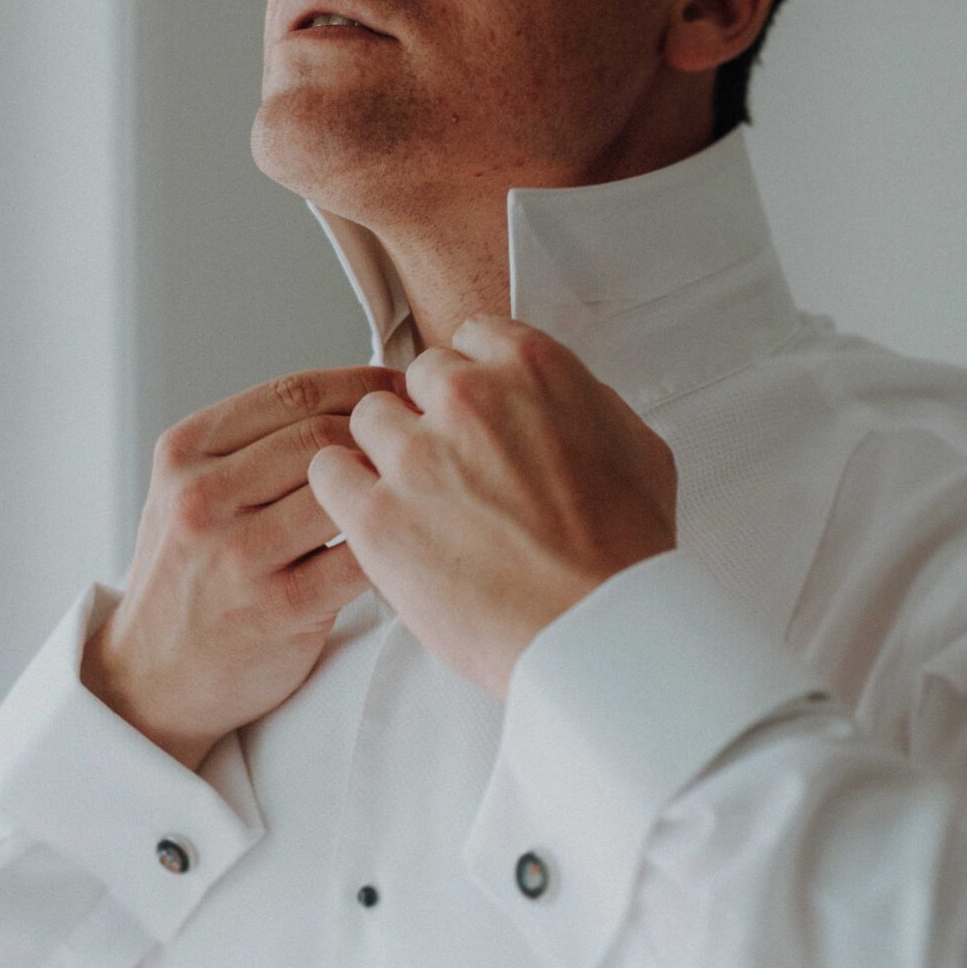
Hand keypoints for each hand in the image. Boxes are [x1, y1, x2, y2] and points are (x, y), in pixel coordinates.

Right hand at [81, 363, 407, 768]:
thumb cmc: (189, 575)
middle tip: (430, 436)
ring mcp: (238, 552)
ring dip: (392, 485)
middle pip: (322, 435)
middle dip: (386, 431)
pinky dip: (392, 544)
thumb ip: (252, 445)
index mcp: (185, 451)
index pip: (292, 393)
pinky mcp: (278, 607)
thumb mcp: (189, 491)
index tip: (404, 389)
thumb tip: (357, 397)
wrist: (150, 676)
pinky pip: (359, 557)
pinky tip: (410, 543)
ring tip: (425, 488)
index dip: (362, 384)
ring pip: (343, 490)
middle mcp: (203, 495)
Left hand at [305, 315, 676, 699]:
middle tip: (451, 464)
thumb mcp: (637, 449)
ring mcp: (417, 455)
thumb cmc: (623, 554)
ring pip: (368, 419)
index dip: (473, 380)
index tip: (475, 411)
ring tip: (413, 496)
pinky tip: (368, 511)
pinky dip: (343, 487)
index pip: (472, 338)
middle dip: (431, 416)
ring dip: (386, 451)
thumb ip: (588, 404)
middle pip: (417, 377)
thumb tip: (564, 399)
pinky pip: (329, 470)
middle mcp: (469, 398)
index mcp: (533, 370)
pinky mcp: (378, 514)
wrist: (596, 629)